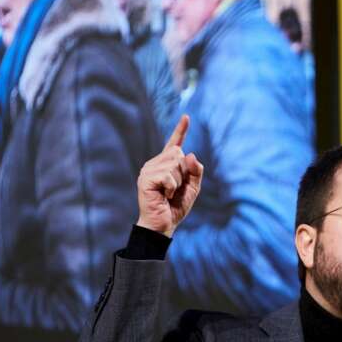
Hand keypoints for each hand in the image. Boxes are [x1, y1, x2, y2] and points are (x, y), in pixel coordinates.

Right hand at [136, 115, 204, 236]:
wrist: (163, 225)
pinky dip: (171, 188)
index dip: (180, 130)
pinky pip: (168, 176)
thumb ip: (195, 171)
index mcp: (166, 165)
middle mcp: (155, 164)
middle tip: (174, 189)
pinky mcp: (145, 178)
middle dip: (183, 173)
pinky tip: (163, 196)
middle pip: (178, 153)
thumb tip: (191, 154)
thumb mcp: (192, 188)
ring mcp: (148, 170)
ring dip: (177, 182)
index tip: (186, 117)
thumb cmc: (175, 208)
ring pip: (174, 163)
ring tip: (167, 194)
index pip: (174, 144)